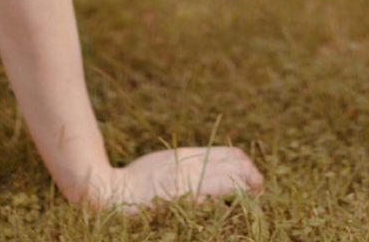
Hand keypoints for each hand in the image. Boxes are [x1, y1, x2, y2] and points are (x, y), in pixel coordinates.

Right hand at [84, 146, 263, 209]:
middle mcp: (190, 168)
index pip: (232, 155)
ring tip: (248, 201)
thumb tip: (224, 168)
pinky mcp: (179, 202)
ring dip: (244, 192)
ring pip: (229, 183)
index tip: (254, 178)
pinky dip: (223, 208)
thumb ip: (195, 163)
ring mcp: (185, 186)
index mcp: (189, 156)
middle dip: (253, 180)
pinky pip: (211, 204)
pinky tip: (226, 213)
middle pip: (236, 168)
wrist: (111, 193)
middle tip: (257, 191)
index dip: (249, 166)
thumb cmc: (140, 179)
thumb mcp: (170, 161)